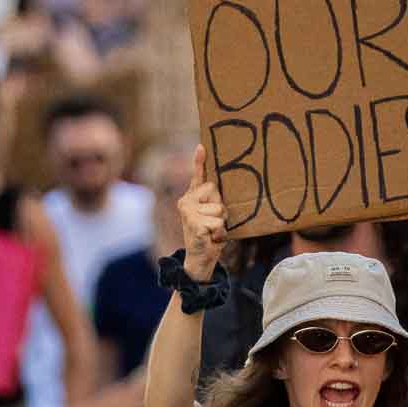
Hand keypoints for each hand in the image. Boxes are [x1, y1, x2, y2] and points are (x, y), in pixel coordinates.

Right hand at [178, 145, 226, 280]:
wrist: (199, 260)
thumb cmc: (209, 236)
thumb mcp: (213, 216)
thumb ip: (214, 201)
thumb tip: (219, 187)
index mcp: (191, 197)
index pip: (198, 176)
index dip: (199, 160)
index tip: (202, 146)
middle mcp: (186, 201)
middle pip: (215, 191)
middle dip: (221, 208)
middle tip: (213, 222)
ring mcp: (188, 211)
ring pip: (220, 208)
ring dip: (221, 223)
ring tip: (212, 231)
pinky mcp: (194, 222)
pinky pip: (218, 221)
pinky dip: (219, 232)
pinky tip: (210, 237)